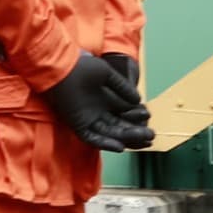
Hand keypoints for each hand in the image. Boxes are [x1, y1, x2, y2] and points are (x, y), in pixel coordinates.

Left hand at [40, 52, 154, 151]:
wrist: (61, 65)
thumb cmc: (81, 65)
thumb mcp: (106, 74)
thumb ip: (122, 87)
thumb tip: (138, 99)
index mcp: (105, 99)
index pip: (124, 113)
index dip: (137, 117)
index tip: (149, 116)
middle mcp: (97, 111)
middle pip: (120, 126)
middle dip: (136, 131)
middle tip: (151, 135)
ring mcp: (87, 118)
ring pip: (110, 133)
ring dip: (126, 138)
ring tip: (143, 139)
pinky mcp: (76, 124)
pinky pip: (91, 138)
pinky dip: (104, 143)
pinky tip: (120, 146)